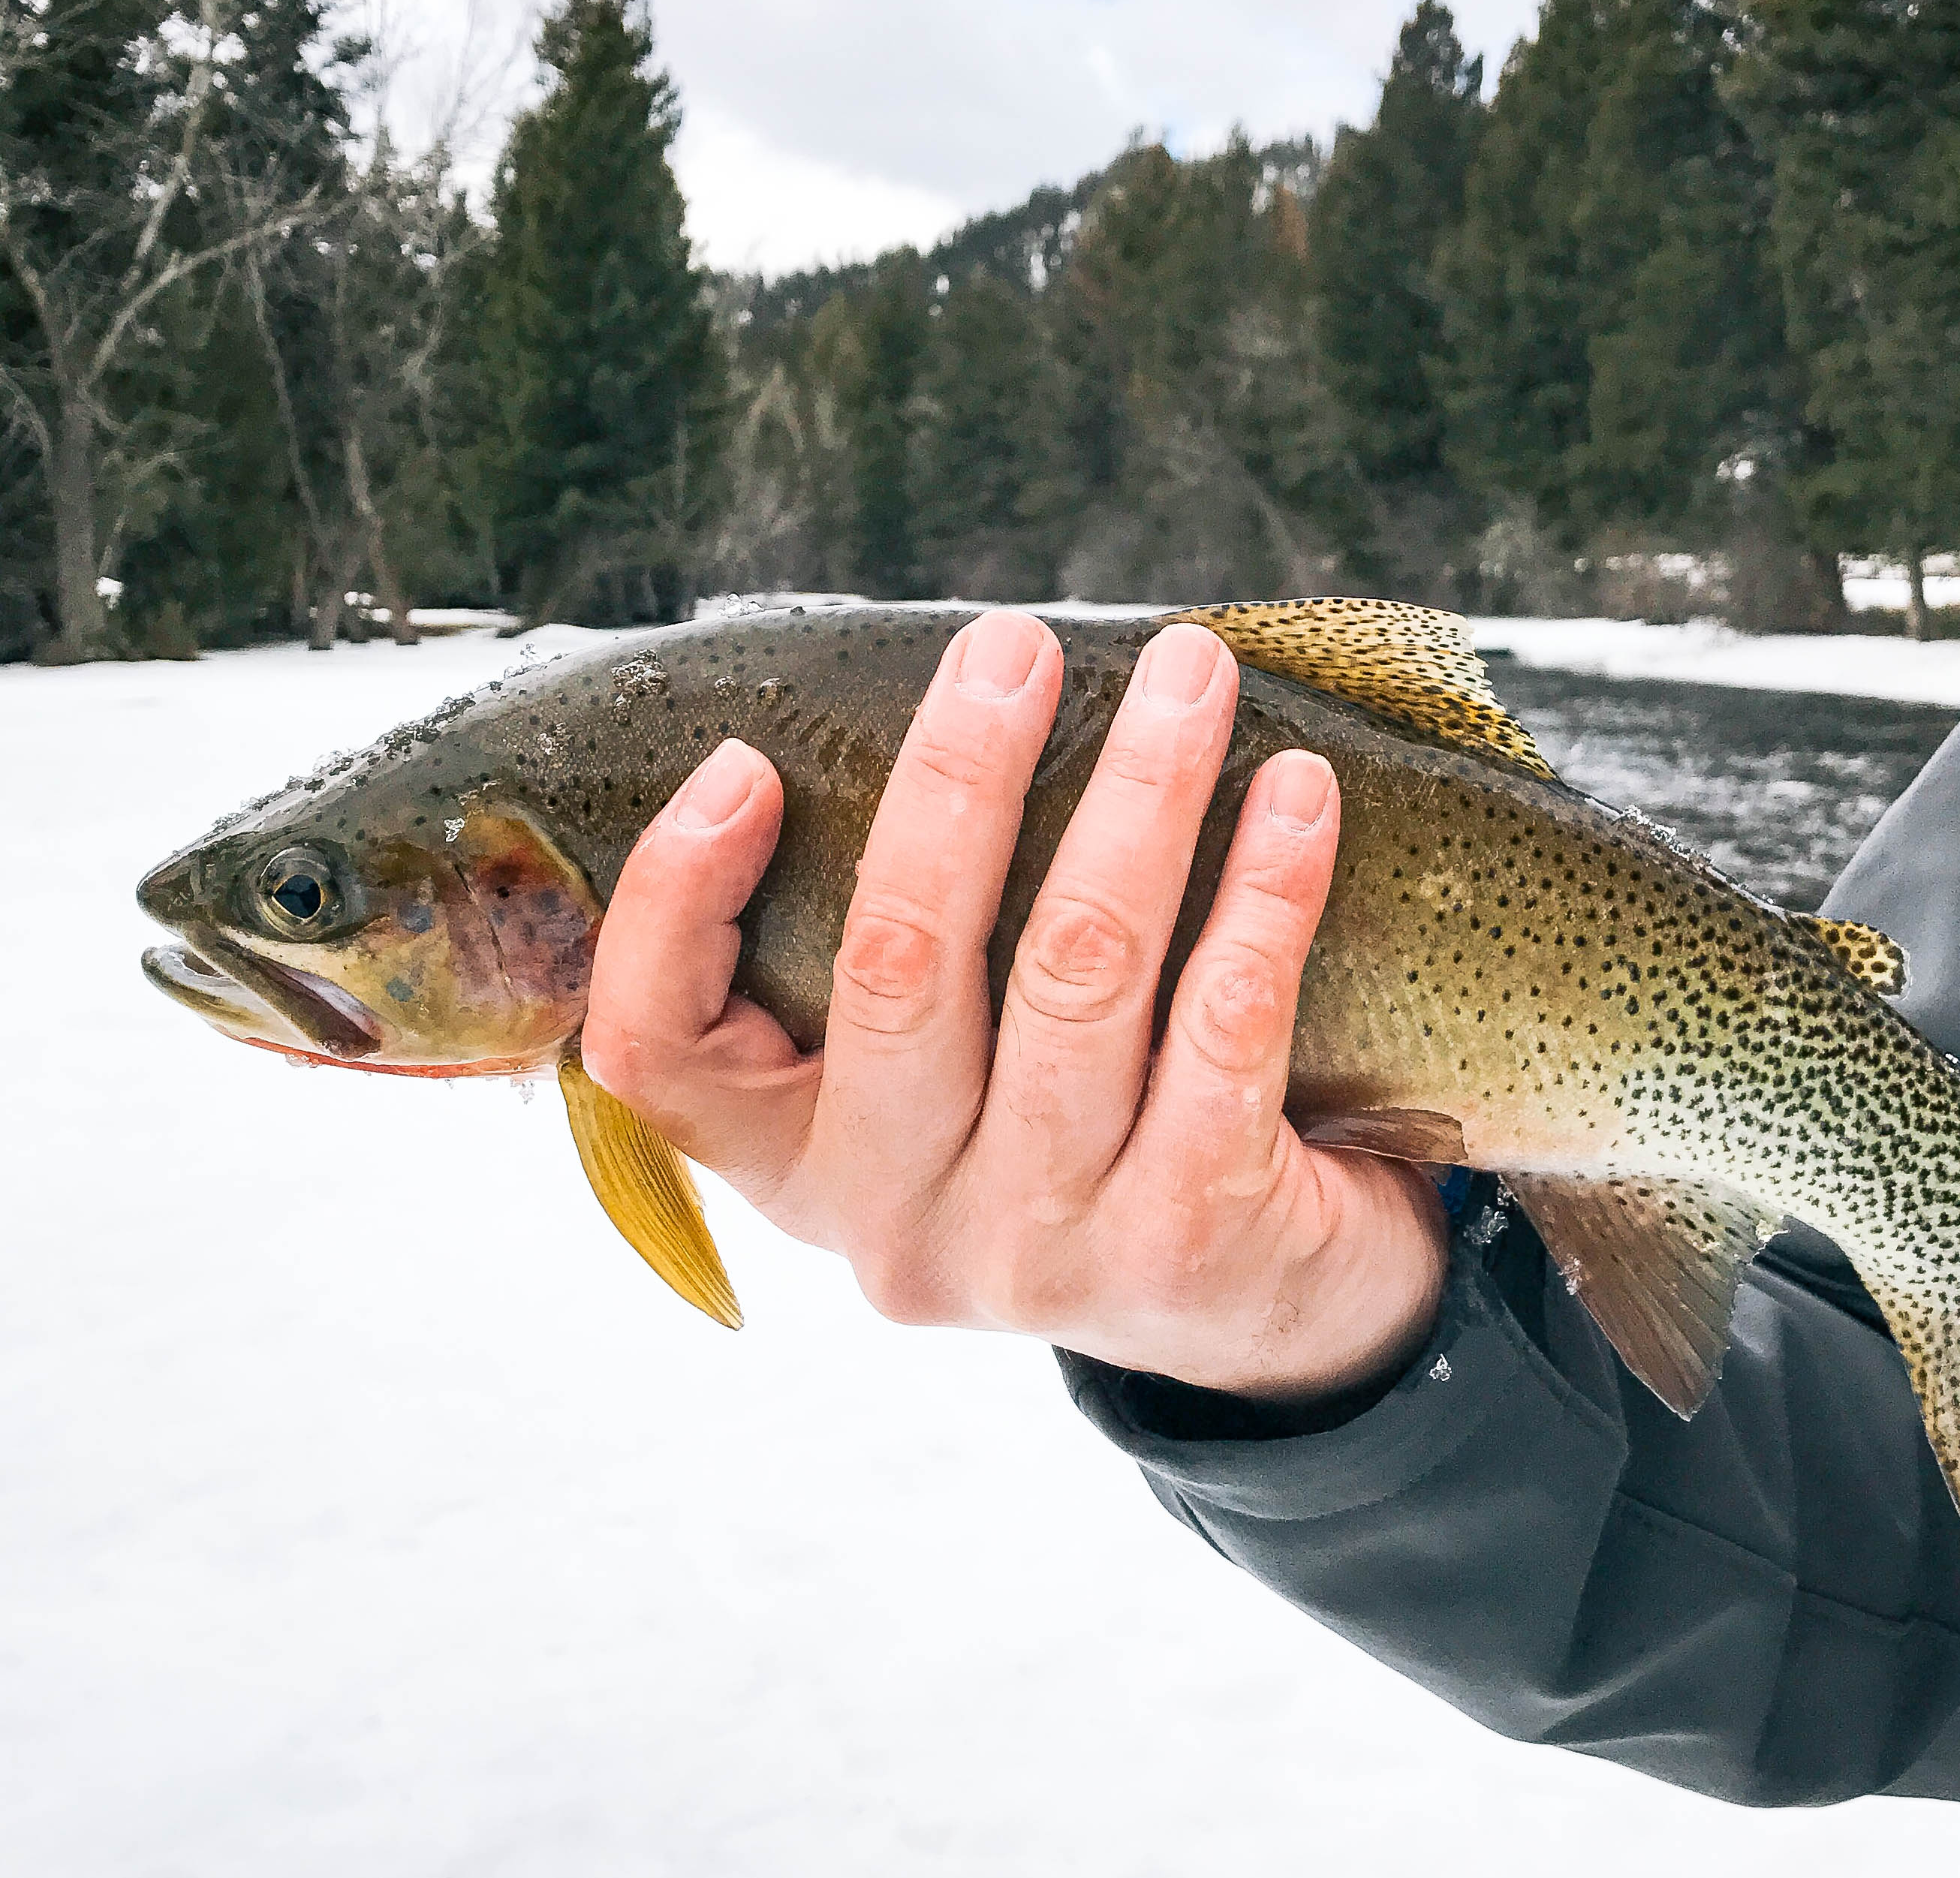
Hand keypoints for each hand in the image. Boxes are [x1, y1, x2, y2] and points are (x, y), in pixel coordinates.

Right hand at [581, 611, 1447, 1403]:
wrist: (1262, 1314)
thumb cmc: (1087, 1138)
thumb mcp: (951, 1084)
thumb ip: (903, 960)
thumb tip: (933, 717)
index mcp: (804, 1172)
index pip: (660, 1058)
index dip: (670, 905)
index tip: (745, 763)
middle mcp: (902, 1222)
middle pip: (897, 965)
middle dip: (959, 776)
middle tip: (1017, 647)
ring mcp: (1043, 1245)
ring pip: (1074, 970)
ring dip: (1141, 794)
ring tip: (1191, 674)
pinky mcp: (1189, 1240)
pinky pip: (1224, 1023)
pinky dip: (1262, 889)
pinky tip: (1297, 798)